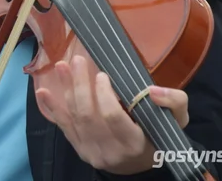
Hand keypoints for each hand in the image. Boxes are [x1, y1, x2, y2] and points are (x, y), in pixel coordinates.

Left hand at [35, 55, 188, 174]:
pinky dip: (53, 108)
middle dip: (80, 86)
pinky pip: (64, 128)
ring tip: (61, 66)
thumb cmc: (160, 133)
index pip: (113, 118)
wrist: (145, 162)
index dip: (104, 95)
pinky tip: (43, 91)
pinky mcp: (80, 150)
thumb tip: (152, 90)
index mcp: (134, 143)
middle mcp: (110, 152)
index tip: (103, 74)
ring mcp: (92, 153)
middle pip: (89, 116)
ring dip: (66, 90)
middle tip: (78, 60)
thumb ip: (174, 102)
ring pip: (75, 119)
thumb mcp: (177, 119)